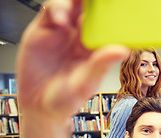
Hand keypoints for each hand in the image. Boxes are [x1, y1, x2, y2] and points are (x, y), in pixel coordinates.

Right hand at [17, 0, 128, 119]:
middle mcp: (81, 36)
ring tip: (79, 5)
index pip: (109, 24)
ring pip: (72, 6)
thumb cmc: (67, 99)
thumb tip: (122, 50)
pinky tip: (60, 20)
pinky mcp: (44, 29)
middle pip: (90, 9)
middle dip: (95, 2)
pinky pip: (51, 10)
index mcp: (97, 47)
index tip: (120, 5)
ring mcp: (63, 31)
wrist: (38, 105)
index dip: (114, 12)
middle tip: (97, 0)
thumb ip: (101, 66)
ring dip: (76, 1)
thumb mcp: (86, 84)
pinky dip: (56, 9)